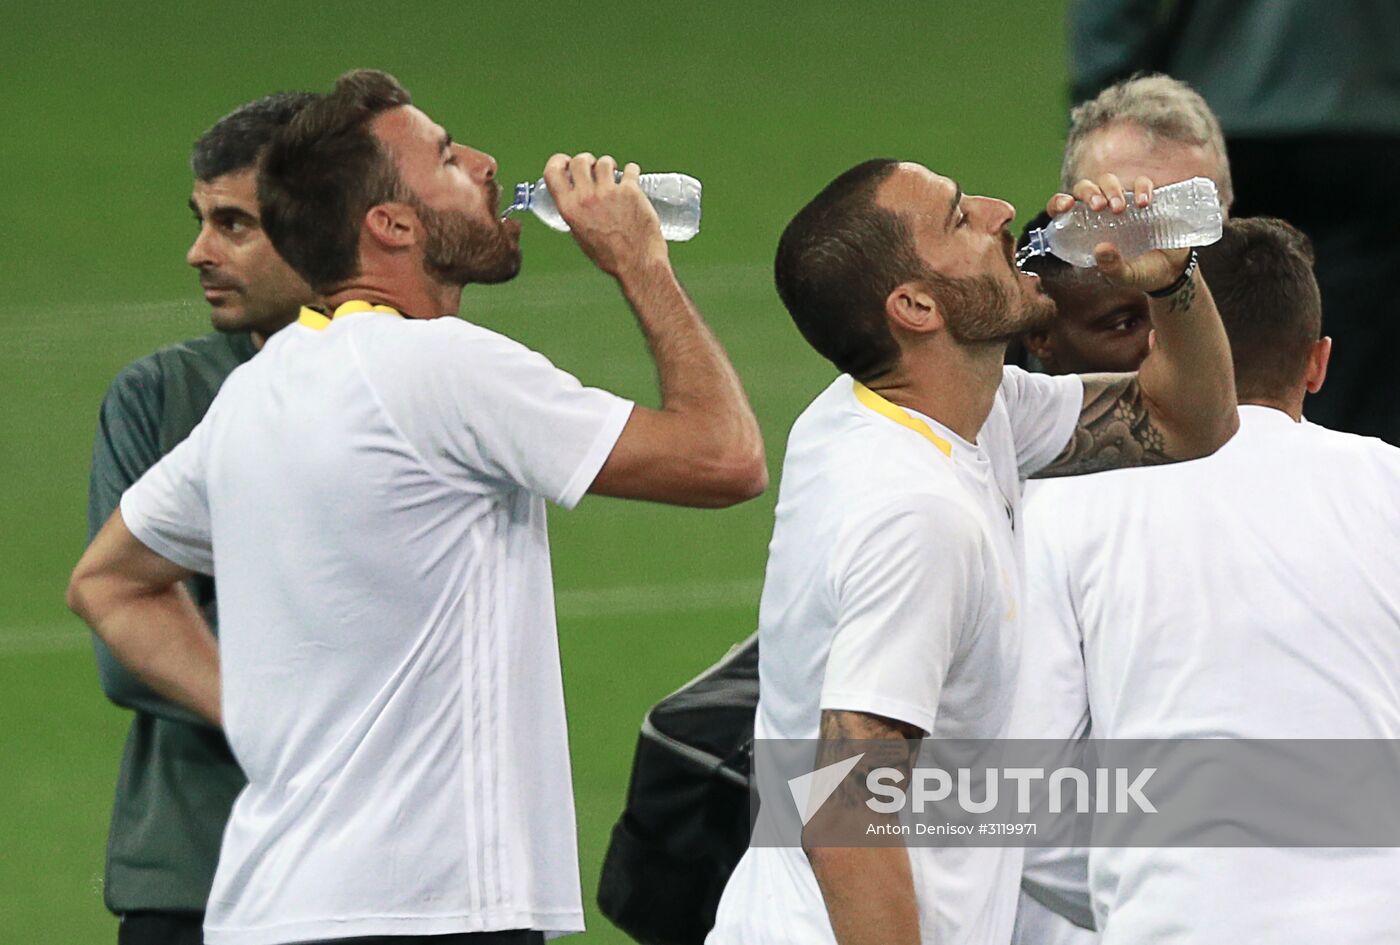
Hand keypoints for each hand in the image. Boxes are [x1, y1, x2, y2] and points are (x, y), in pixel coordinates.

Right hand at [542, 152, 666, 278]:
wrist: (636, 264)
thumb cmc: (609, 256)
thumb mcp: (581, 235)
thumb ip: (576, 214)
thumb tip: (577, 199)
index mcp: (569, 209)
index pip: (552, 172)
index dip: (558, 161)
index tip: (566, 161)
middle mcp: (586, 198)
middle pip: (580, 161)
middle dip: (587, 160)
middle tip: (594, 167)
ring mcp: (609, 193)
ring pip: (605, 162)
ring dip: (609, 165)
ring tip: (615, 174)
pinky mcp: (630, 191)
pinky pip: (630, 169)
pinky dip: (632, 170)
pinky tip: (632, 176)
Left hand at [1046, 174, 1191, 291]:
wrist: (1173, 270)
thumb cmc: (1141, 272)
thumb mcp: (1125, 276)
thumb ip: (1111, 267)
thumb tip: (1101, 249)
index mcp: (1086, 229)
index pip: (1064, 209)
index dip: (1059, 203)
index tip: (1065, 206)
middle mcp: (1101, 212)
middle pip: (1085, 188)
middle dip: (1089, 192)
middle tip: (1098, 207)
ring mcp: (1124, 202)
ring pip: (1109, 181)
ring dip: (1111, 190)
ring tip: (1120, 209)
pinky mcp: (1146, 198)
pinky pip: (1141, 183)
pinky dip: (1142, 188)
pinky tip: (1144, 203)